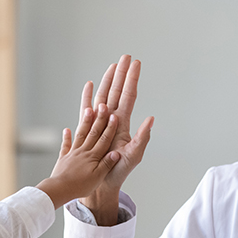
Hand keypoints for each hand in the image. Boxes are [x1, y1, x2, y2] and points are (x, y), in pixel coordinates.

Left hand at [36, 94, 119, 208]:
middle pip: (93, 132)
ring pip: (80, 134)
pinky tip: (66, 130)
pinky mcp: (64, 158)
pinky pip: (66, 146)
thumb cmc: (80, 186)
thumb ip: (107, 164)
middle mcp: (83, 151)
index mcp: (93, 156)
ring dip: (85, 122)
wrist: (60, 189)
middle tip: (103, 106)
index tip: (114, 116)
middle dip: (99, 118)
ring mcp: (72, 153)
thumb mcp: (98, 177)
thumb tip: (117, 152)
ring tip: (88, 109)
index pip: (104, 139)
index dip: (110, 128)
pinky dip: (66, 137)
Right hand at [80, 54, 153, 224]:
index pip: (129, 96)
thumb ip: (142, 137)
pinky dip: (87, 96)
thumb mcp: (134, 155)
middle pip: (116, 91)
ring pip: (103, 96)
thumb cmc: (118, 170)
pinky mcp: (88, 128)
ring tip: (112, 66)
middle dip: (121, 74)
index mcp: (123, 123)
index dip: (132, 80)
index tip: (135, 64)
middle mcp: (111, 119)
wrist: (101, 181)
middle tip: (125, 57)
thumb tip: (151, 119)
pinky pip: (86, 109)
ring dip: (107, 80)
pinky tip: (89, 85)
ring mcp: (99, 122)